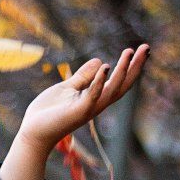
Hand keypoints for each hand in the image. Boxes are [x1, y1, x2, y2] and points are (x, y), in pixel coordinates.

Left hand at [17, 44, 149, 154]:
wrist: (33, 131)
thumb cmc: (49, 112)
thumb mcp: (68, 88)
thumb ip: (83, 76)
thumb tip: (101, 61)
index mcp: (96, 97)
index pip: (119, 81)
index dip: (131, 66)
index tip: (140, 49)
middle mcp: (97, 103)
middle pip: (122, 84)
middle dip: (135, 67)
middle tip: (146, 47)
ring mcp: (89, 108)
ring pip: (112, 89)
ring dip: (122, 71)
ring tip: (129, 52)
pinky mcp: (77, 112)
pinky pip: (92, 96)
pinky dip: (99, 82)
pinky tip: (106, 67)